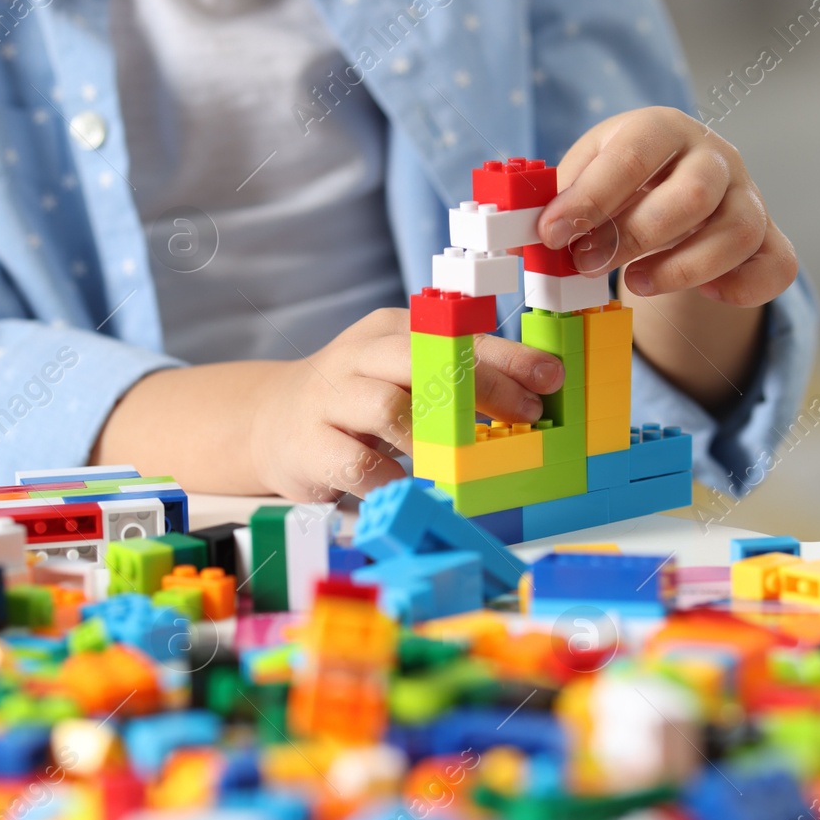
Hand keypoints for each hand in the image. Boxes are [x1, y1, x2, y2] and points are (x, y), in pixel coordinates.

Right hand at [249, 308, 562, 500]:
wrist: (269, 421)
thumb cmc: (353, 400)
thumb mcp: (399, 373)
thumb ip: (450, 378)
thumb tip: (529, 396)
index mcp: (389, 331)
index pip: (454, 335)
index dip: (507, 356)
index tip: (550, 377)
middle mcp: (358, 357)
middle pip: (425, 360)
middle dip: (483, 386)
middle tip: (527, 415)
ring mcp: (330, 399)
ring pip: (389, 408)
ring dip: (437, 436)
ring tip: (470, 458)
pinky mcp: (310, 445)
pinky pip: (359, 464)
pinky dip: (393, 479)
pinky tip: (414, 487)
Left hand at [537, 108, 796, 305]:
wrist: (670, 185)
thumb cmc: (619, 181)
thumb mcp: (585, 174)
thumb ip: (562, 199)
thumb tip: (526, 234)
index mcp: (662, 129)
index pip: (635, 154)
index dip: (591, 197)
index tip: (552, 233)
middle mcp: (715, 157)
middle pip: (694, 194)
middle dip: (635, 236)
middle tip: (586, 265)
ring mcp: (748, 197)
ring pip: (739, 232)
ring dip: (682, 268)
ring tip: (635, 284)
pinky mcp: (768, 239)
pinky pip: (776, 266)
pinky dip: (743, 287)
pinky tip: (705, 294)